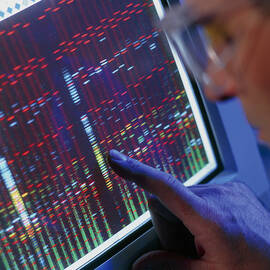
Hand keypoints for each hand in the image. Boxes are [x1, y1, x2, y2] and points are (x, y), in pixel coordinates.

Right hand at [108, 149, 269, 269]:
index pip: (163, 187)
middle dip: (169, 222)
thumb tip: (141, 265)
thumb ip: (172, 267)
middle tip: (190, 246)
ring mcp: (227, 189)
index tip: (115, 159)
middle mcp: (218, 195)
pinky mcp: (233, 187)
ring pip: (184, 197)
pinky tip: (216, 228)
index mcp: (210, 217)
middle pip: (169, 200)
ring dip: (185, 217)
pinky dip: (198, 210)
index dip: (136, 172)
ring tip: (207, 239)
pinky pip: (201, 194)